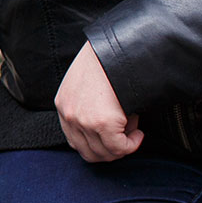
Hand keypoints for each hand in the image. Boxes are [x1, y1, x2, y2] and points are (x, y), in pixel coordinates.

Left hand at [54, 42, 142, 161]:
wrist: (115, 49)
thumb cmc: (106, 62)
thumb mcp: (85, 84)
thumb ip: (88, 107)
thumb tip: (110, 128)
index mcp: (63, 105)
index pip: (76, 142)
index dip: (98, 144)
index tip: (114, 137)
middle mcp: (69, 116)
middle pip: (89, 153)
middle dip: (111, 150)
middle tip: (126, 136)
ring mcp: (84, 121)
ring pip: (106, 153)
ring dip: (123, 145)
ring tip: (132, 126)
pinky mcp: (102, 123)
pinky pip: (120, 147)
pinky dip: (132, 144)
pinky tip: (138, 132)